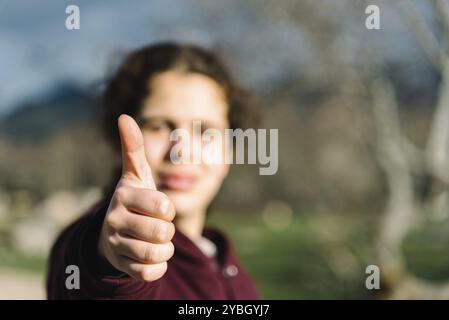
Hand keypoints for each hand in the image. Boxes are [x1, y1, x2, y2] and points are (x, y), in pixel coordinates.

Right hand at [98, 114, 175, 281]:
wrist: (113, 234)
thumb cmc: (133, 200)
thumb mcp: (136, 174)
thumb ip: (134, 148)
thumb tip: (124, 116)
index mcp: (123, 196)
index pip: (163, 205)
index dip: (168, 207)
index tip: (159, 206)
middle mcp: (114, 221)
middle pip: (162, 231)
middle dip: (168, 229)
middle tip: (158, 225)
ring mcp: (117, 245)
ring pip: (158, 253)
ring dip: (165, 248)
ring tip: (155, 240)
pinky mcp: (122, 267)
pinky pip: (151, 273)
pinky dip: (159, 266)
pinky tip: (151, 256)